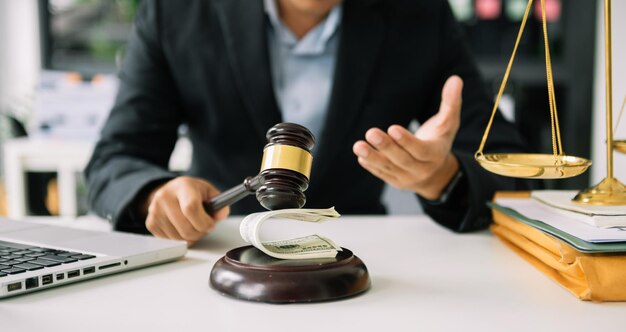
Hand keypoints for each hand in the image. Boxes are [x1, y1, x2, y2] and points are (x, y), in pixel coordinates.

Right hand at [142, 176, 229, 245]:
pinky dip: (179, 239)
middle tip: (204, 228)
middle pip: (185, 228)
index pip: (191, 208)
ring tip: (194, 227)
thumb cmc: (192, 192)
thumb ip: (219, 204)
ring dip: (191, 238)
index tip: (211, 225)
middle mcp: (165, 197)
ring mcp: (155, 211)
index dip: (204, 222)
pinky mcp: (150, 223)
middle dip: (200, 233)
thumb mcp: (209, 192)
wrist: (172, 191)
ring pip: (178, 238)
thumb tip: (220, 215)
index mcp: (183, 186)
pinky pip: (169, 241)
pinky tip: (182, 228)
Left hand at [352, 75, 462, 199]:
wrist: (437, 173)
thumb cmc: (440, 139)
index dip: (407, 141)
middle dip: (386, 147)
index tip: (392, 128)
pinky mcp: (396, 181)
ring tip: (358, 146)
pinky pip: (383, 174)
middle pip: (402, 159)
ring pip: (389, 168)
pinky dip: (371, 166)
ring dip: (373, 157)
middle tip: (370, 132)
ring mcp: (408, 178)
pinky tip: (360, 156)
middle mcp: (422, 169)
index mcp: (436, 154)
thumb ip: (451, 102)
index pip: (421, 150)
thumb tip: (455, 79)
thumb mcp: (448, 122)